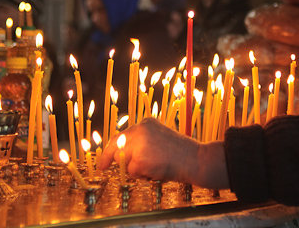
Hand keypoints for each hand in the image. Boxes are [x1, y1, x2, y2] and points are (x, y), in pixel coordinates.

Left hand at [99, 118, 229, 189]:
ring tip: (155, 167)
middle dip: (109, 158)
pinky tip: (157, 171)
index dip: (111, 148)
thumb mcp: (158, 139)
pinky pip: (133, 172)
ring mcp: (139, 144)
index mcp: (146, 123)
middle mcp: (140, 130)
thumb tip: (121, 154)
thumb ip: (141, 143)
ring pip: (125, 162)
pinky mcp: (139, 159)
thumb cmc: (181, 153)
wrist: (196, 160)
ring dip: (136, 169)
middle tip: (103, 167)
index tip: (104, 158)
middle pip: (116, 146)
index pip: (121, 135)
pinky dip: (143, 176)